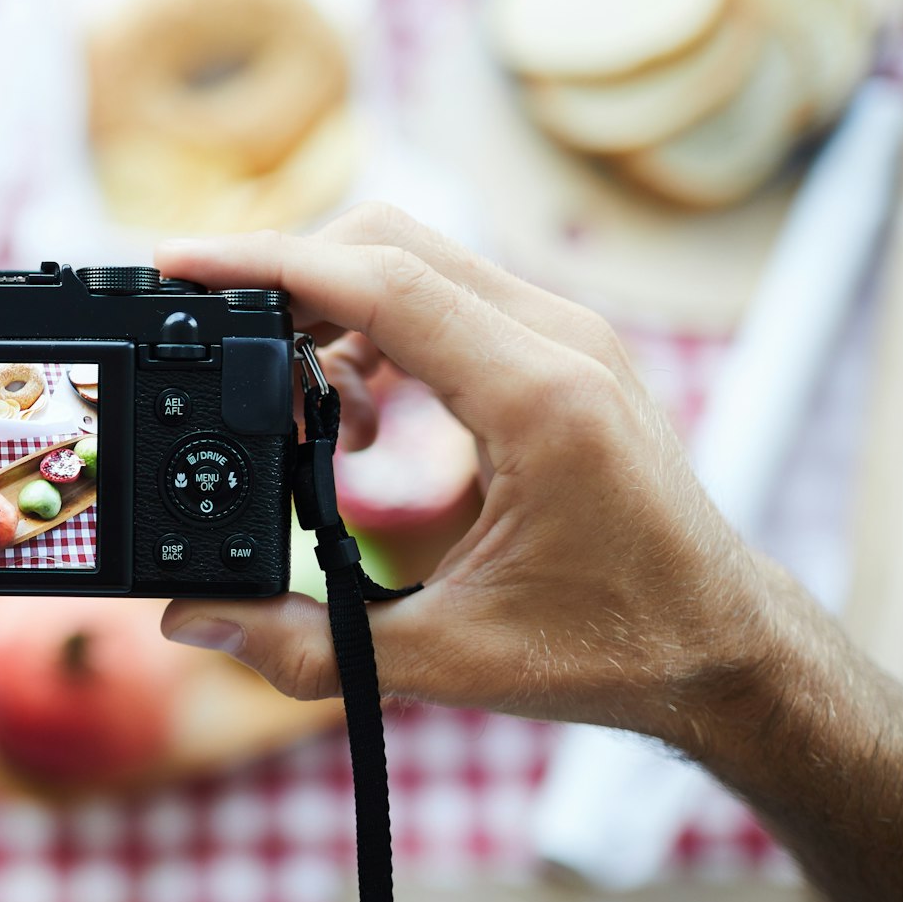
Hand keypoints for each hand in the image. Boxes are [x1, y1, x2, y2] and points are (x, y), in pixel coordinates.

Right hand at [156, 203, 783, 754]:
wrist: (723, 644)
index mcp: (539, 401)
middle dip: (283, 273)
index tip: (179, 263)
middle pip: (387, 242)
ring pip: (414, 258)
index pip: (380, 282)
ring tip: (299, 415)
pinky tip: (356, 415)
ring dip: (330, 305)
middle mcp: (559, 342)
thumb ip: (309, 645)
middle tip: (211, 337)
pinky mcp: (561, 347)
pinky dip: (375, 326)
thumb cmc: (613, 646)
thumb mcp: (449, 659)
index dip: (267, 263)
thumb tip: (193, 620)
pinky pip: (445, 294)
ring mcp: (566, 335)